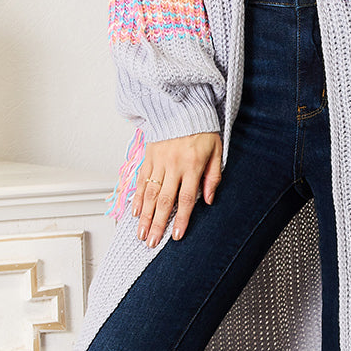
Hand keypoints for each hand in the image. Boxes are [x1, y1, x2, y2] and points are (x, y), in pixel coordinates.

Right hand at [132, 131, 221, 245]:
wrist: (183, 108)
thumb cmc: (202, 130)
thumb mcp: (216, 151)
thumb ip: (213, 176)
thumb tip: (209, 200)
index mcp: (192, 165)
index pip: (186, 198)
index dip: (181, 219)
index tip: (176, 235)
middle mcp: (173, 165)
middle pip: (164, 200)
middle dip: (157, 224)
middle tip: (151, 242)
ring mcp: (158, 161)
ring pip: (149, 193)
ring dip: (144, 216)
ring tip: (140, 233)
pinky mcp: (148, 157)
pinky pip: (141, 180)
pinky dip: (136, 197)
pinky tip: (134, 211)